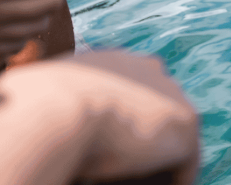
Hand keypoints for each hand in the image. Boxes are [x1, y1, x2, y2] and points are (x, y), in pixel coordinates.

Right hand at [0, 51, 198, 184]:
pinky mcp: (185, 123)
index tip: (116, 141)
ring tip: (150, 178)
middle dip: (150, 131)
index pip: (131, 87)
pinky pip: (188, 159)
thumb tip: (55, 118)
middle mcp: (149, 69)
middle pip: (158, 104)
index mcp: (117, 61)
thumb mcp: (51, 96)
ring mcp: (172, 94)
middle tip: (132, 163)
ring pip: (173, 132)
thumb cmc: (39, 106)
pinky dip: (179, 177)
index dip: (126, 115)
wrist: (57, 110)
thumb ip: (67, 101)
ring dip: (163, 156)